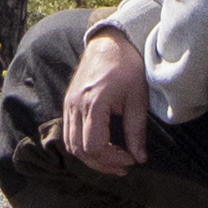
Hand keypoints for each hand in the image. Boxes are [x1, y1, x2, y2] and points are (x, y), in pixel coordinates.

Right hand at [57, 26, 151, 174]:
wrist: (109, 41)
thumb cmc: (126, 66)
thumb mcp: (138, 97)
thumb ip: (136, 130)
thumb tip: (139, 158)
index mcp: (94, 102)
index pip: (94, 146)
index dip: (112, 159)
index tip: (131, 159)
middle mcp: (76, 105)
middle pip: (80, 150)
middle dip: (102, 164)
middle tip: (124, 166)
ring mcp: (69, 104)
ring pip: (71, 145)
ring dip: (91, 158)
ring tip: (113, 161)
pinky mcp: (68, 104)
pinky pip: (69, 134)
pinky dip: (83, 146)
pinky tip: (102, 147)